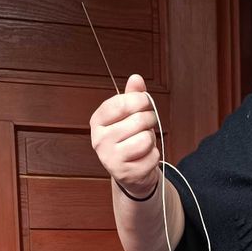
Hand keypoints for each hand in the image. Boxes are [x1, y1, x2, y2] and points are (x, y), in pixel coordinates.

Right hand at [90, 73, 160, 194]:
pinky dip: (153, 156)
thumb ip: (132, 96)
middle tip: (146, 126)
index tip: (145, 102)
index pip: (122, 102)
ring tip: (143, 143)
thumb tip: (136, 78)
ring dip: (151, 139)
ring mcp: (110, 158)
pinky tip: (143, 158)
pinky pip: (152, 156)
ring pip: (146, 139)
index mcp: (97, 121)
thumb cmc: (129, 139)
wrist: (130, 172)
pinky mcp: (125, 173)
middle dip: (150, 120)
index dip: (140, 100)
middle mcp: (99, 140)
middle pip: (138, 120)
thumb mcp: (128, 115)